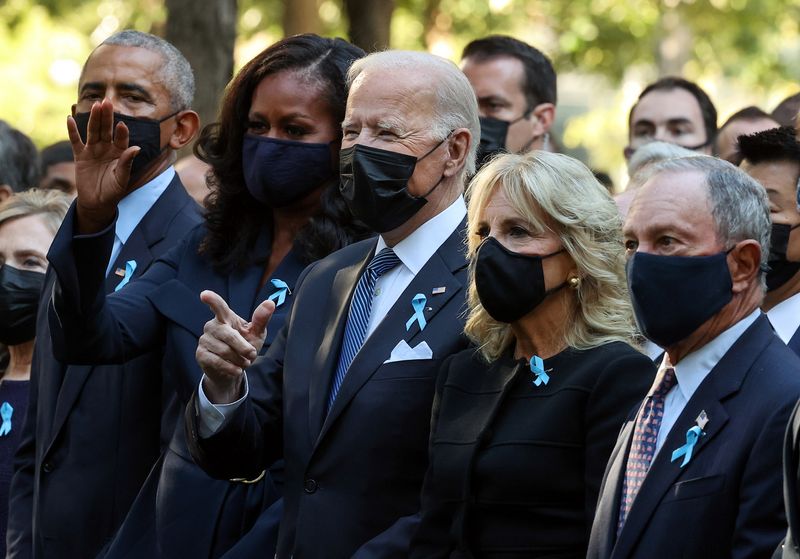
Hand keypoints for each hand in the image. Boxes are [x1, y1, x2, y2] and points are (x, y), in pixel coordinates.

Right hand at [66, 99, 138, 232]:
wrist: (97, 202)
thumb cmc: (113, 191)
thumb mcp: (122, 178)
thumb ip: (127, 163)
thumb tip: (137, 148)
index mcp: (120, 153)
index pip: (121, 139)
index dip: (121, 132)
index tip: (122, 124)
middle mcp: (107, 148)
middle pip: (106, 130)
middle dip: (107, 117)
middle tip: (107, 101)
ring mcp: (93, 150)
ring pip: (93, 131)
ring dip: (94, 119)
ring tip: (95, 105)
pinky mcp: (80, 155)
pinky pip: (76, 141)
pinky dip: (72, 131)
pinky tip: (70, 118)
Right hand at [196, 290, 275, 403]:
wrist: (233, 369)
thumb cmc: (245, 347)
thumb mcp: (256, 333)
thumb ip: (261, 319)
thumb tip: (270, 303)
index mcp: (225, 317)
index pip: (219, 307)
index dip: (212, 300)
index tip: (204, 295)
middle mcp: (212, 326)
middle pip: (229, 335)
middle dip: (244, 348)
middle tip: (252, 354)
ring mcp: (204, 340)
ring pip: (225, 351)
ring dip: (239, 359)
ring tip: (243, 362)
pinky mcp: (201, 354)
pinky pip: (217, 362)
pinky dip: (231, 368)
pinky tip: (236, 369)